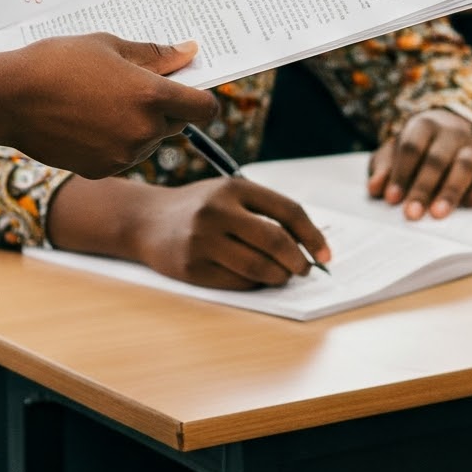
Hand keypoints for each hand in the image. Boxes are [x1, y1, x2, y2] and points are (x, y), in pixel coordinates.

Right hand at [0, 34, 216, 177]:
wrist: (8, 98)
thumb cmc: (58, 62)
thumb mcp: (110, 46)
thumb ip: (156, 55)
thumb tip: (190, 52)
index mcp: (152, 96)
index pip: (204, 108)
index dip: (201, 98)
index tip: (188, 89)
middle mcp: (143, 131)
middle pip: (176, 123)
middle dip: (164, 108)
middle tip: (132, 86)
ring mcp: (123, 155)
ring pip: (149, 140)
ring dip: (138, 125)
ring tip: (101, 101)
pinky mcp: (101, 170)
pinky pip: (123, 155)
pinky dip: (115, 141)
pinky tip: (87, 121)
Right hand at [130, 176, 331, 288]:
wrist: (147, 221)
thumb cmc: (200, 208)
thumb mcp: (229, 194)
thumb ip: (265, 212)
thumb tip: (308, 245)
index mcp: (234, 187)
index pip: (288, 211)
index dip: (312, 235)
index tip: (325, 254)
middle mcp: (218, 211)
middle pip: (276, 241)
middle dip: (300, 261)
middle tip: (306, 269)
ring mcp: (203, 240)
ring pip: (259, 267)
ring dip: (280, 276)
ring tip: (283, 276)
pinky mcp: (192, 268)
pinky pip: (238, 282)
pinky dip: (255, 283)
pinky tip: (256, 278)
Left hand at [367, 110, 471, 218]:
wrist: (446, 134)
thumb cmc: (414, 150)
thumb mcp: (393, 154)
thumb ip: (383, 169)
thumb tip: (375, 188)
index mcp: (424, 126)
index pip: (412, 146)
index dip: (401, 173)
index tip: (391, 199)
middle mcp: (451, 133)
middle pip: (438, 158)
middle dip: (424, 187)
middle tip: (411, 214)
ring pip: (466, 165)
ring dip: (451, 191)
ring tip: (438, 214)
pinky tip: (467, 205)